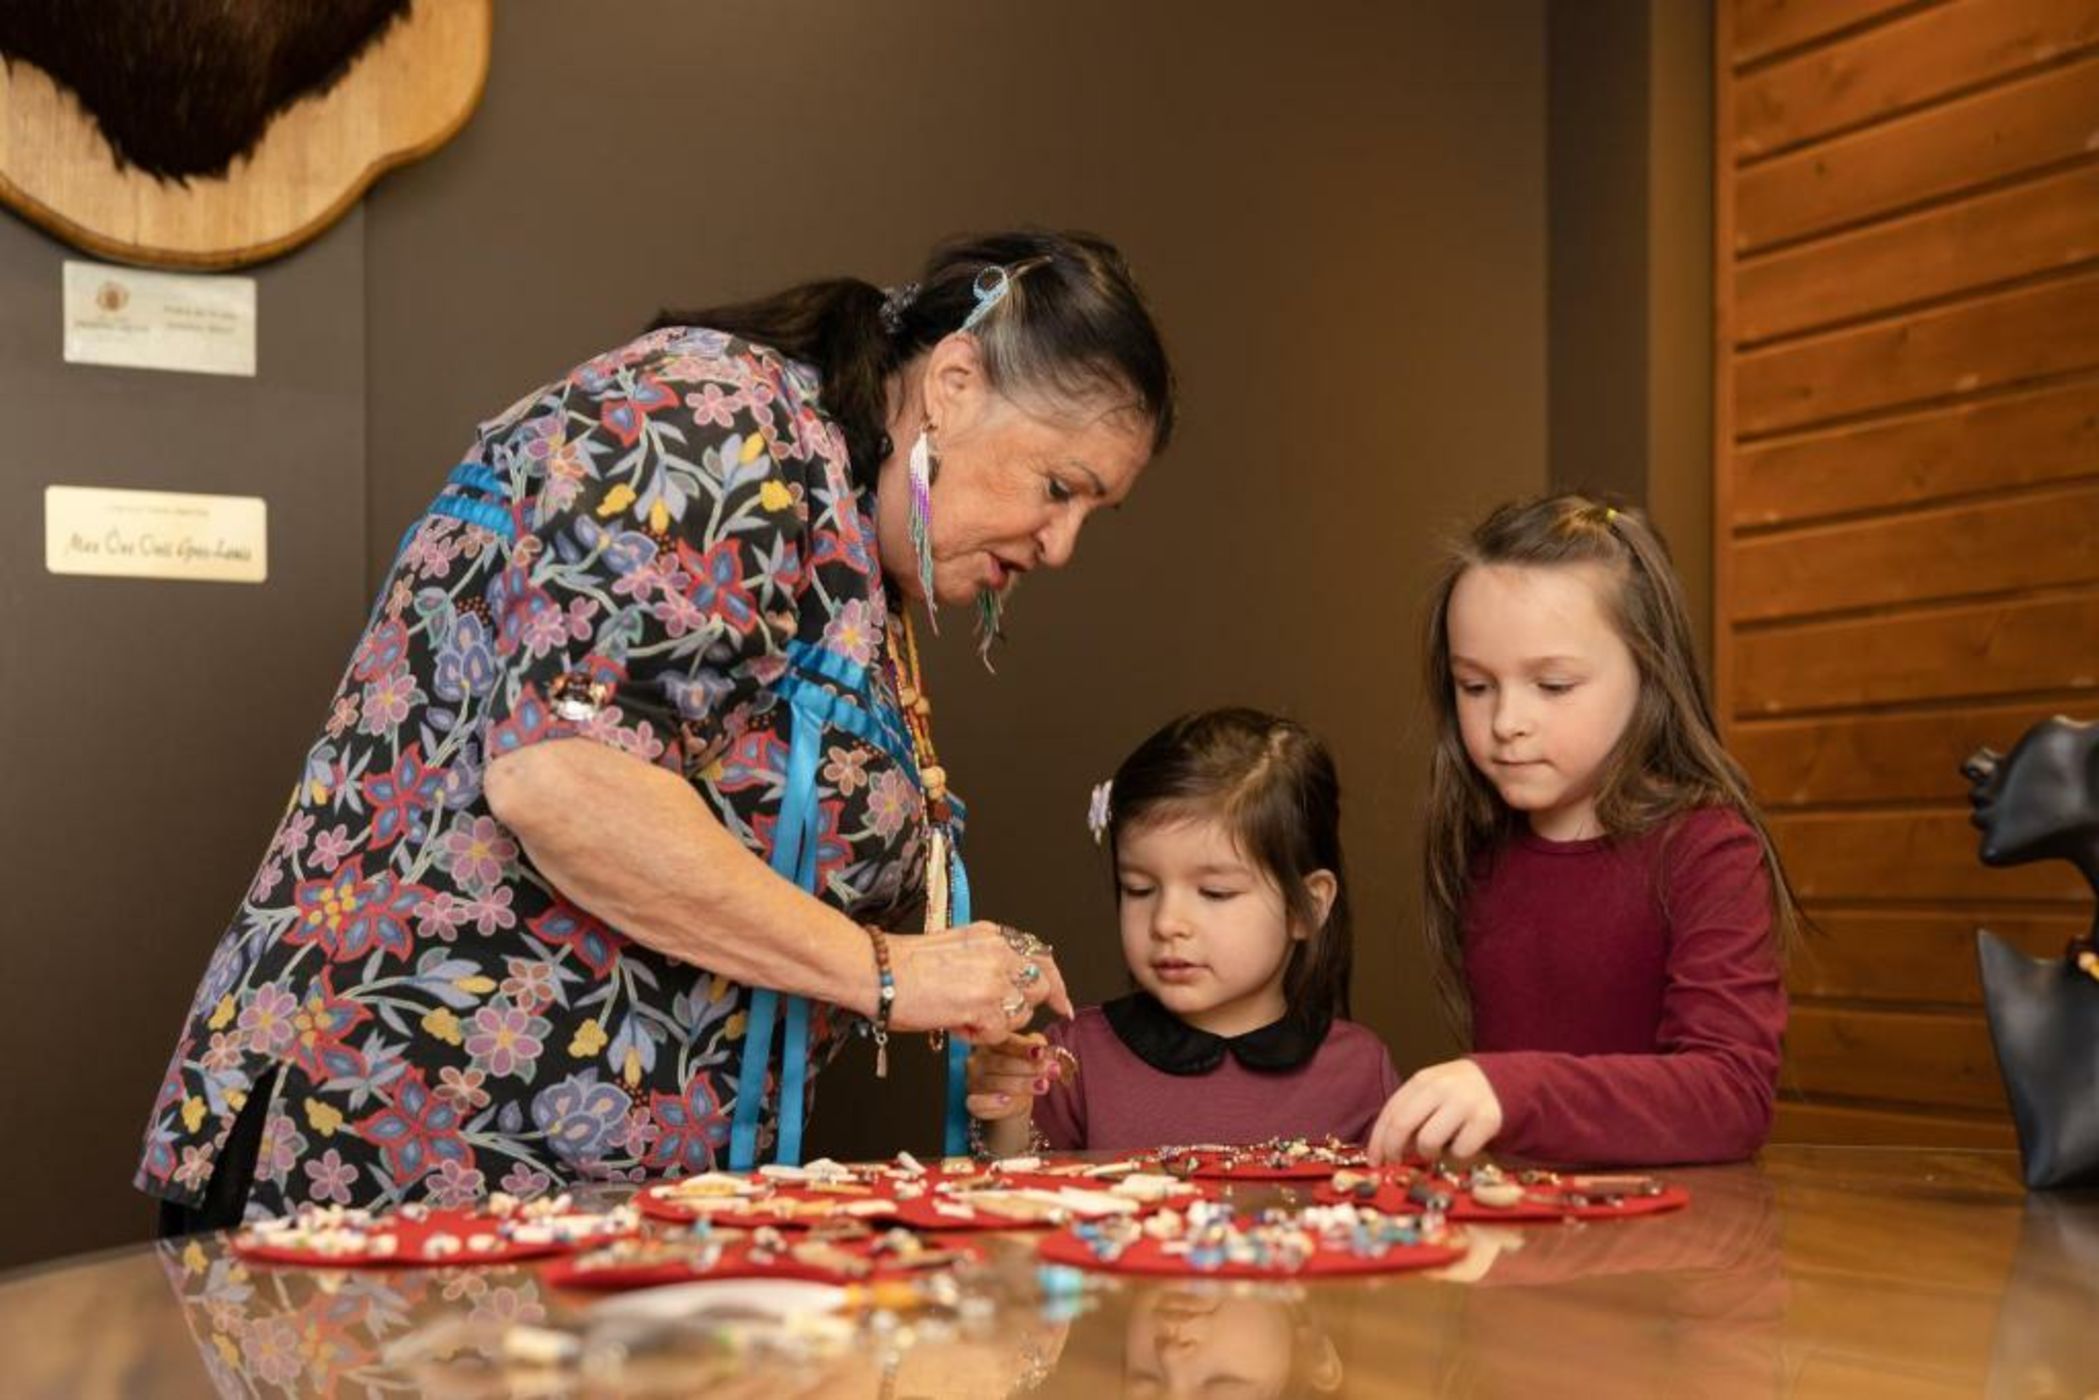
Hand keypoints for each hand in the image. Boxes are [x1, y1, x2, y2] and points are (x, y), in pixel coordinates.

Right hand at [886, 920, 1072, 1041]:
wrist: (877, 972)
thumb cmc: (905, 965)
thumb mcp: (957, 946)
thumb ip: (989, 959)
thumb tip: (1009, 979)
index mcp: (993, 935)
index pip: (1042, 957)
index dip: (1056, 984)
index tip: (1061, 1003)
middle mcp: (999, 953)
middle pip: (1038, 989)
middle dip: (1021, 1008)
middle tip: (994, 1015)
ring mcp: (993, 979)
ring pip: (1021, 1014)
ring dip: (998, 1023)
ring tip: (965, 1015)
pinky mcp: (982, 1006)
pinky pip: (999, 1033)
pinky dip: (981, 1035)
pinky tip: (958, 1024)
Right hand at [964, 1031, 1069, 1120]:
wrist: (1010, 1102)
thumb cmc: (1020, 1073)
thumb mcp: (1031, 1058)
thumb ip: (1039, 1050)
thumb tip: (1049, 1050)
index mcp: (991, 1043)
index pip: (1006, 1042)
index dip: (1024, 1047)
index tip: (1042, 1052)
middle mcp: (977, 1060)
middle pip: (1002, 1063)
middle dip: (1029, 1067)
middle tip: (1052, 1070)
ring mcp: (972, 1082)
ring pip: (994, 1083)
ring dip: (1021, 1085)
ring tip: (1043, 1085)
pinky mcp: (971, 1103)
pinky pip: (976, 1103)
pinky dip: (991, 1102)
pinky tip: (1006, 1100)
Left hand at [1367, 1058, 1503, 1163]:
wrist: (1502, 1083)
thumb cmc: (1456, 1096)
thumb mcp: (1430, 1095)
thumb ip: (1409, 1114)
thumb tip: (1385, 1150)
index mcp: (1422, 1080)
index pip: (1390, 1112)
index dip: (1377, 1140)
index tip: (1374, 1160)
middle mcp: (1441, 1087)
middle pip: (1402, 1125)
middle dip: (1393, 1150)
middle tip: (1396, 1163)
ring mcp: (1464, 1102)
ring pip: (1428, 1141)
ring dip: (1426, 1154)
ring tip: (1434, 1150)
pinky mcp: (1486, 1120)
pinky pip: (1459, 1151)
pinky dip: (1456, 1156)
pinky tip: (1459, 1147)